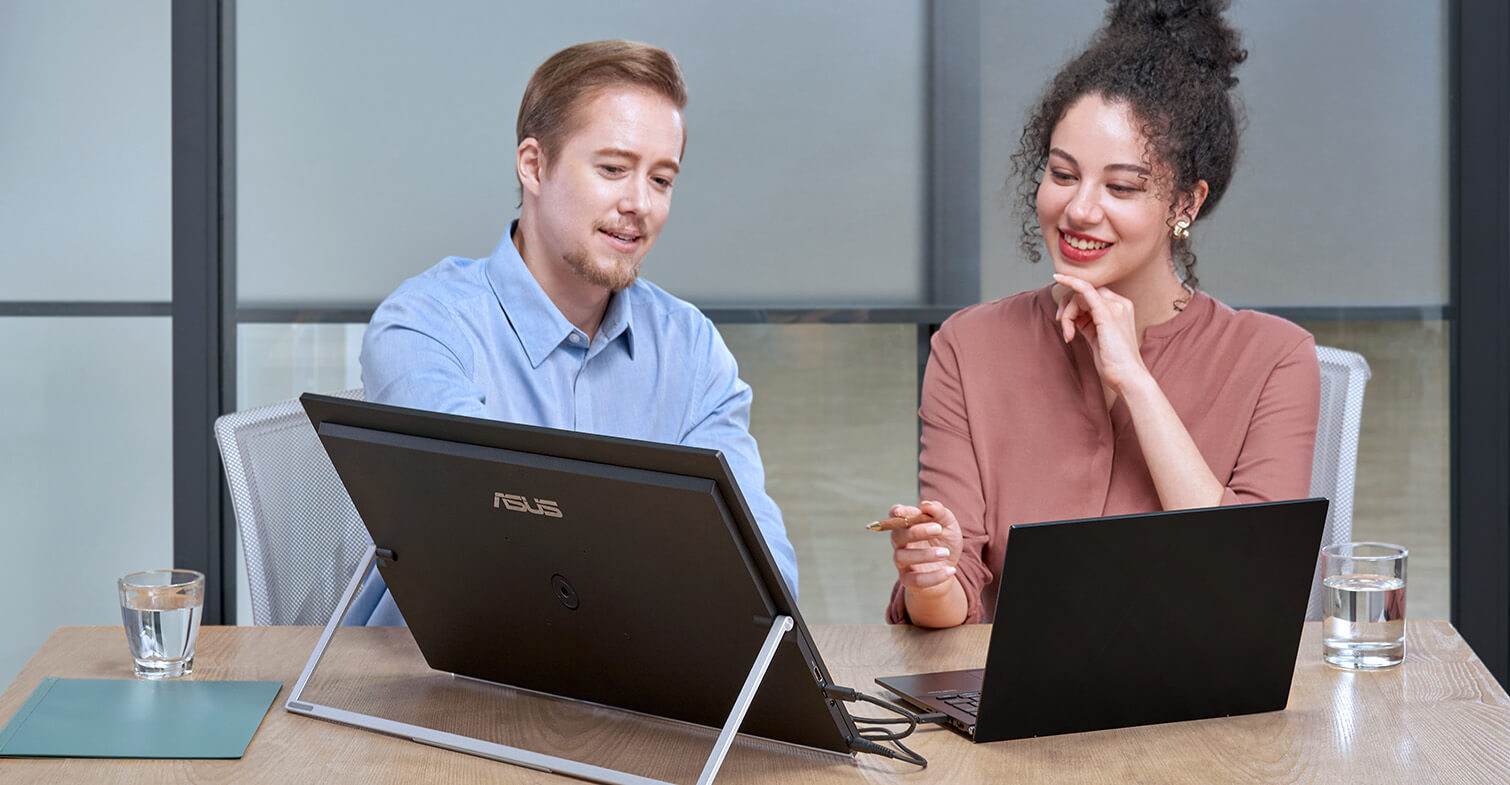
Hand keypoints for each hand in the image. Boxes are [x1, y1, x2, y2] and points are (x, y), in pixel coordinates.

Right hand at [874, 501, 962, 595]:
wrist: (950, 569)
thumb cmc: (945, 543)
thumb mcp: (949, 525)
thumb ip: (940, 512)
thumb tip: (926, 505)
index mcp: (908, 526)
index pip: (894, 516)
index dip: (895, 513)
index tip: (902, 512)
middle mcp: (901, 543)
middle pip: (897, 535)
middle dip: (916, 531)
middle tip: (938, 529)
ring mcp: (902, 563)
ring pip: (903, 557)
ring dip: (925, 554)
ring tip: (945, 553)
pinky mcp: (908, 581)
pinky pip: (916, 580)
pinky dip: (934, 576)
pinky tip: (951, 570)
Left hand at [1052, 273, 1149, 393]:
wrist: (1127, 377)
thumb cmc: (1113, 362)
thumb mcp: (1098, 337)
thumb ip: (1087, 323)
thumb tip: (1070, 316)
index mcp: (1120, 308)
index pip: (1091, 294)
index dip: (1072, 304)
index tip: (1062, 319)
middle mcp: (1120, 304)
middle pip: (1085, 291)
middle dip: (1067, 306)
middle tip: (1063, 326)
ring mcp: (1115, 307)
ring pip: (1080, 295)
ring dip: (1067, 314)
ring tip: (1069, 335)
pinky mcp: (1107, 313)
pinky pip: (1085, 289)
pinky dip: (1070, 282)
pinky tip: (1059, 279)